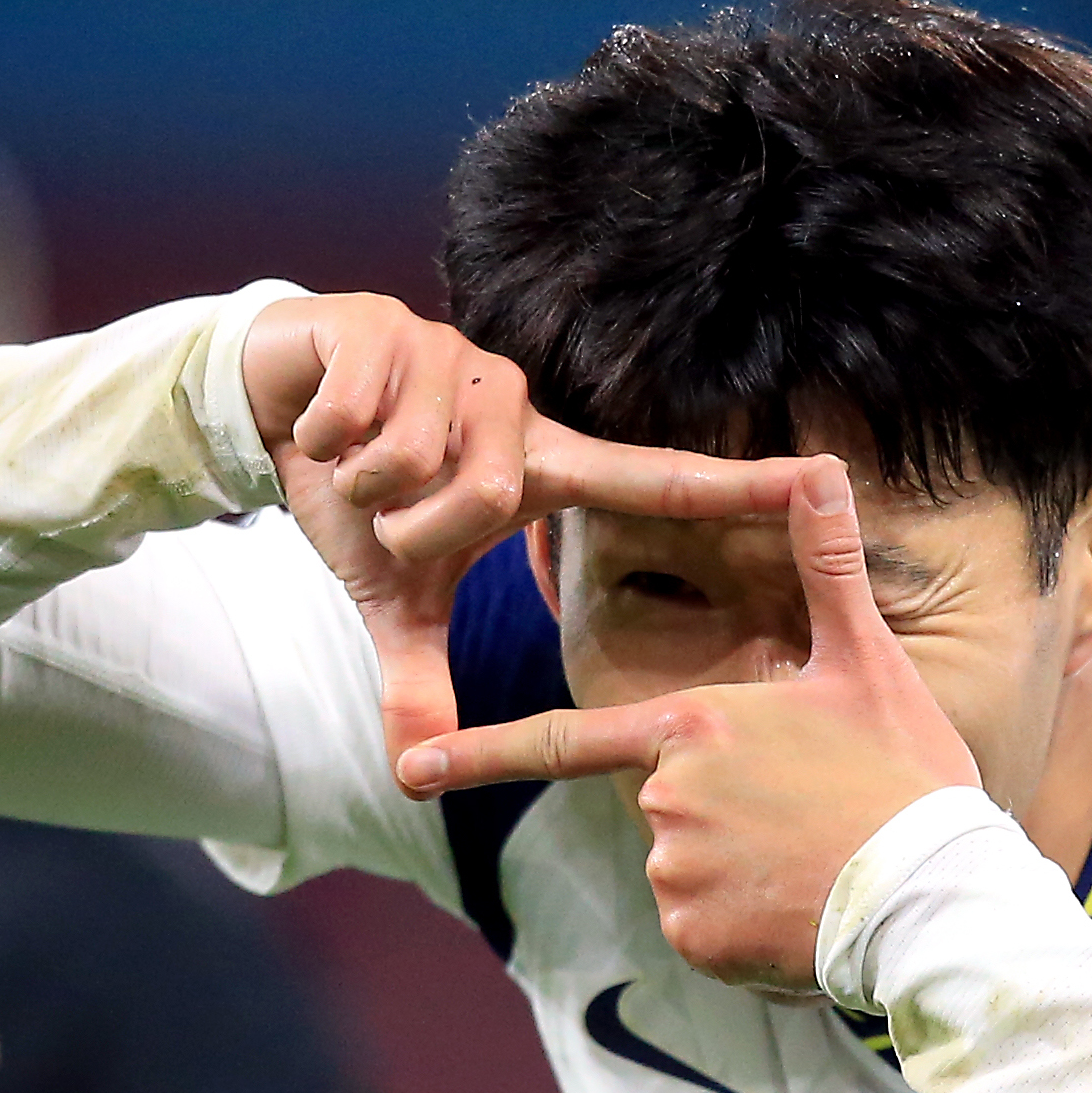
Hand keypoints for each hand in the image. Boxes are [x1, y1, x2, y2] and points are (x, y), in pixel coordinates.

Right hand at [243, 294, 833, 769]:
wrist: (271, 405)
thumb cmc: (359, 493)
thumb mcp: (394, 592)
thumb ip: (419, 674)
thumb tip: (413, 769)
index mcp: (540, 462)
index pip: (653, 478)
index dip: (736, 482)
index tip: (820, 478)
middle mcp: (517, 401)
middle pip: (481, 492)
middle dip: (412, 523)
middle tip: (387, 509)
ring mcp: (455, 355)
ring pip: (416, 457)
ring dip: (363, 480)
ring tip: (356, 462)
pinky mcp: (385, 323)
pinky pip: (358, 413)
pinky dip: (323, 436)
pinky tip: (321, 423)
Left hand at [400, 461, 981, 990]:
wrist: (938, 897)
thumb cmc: (904, 775)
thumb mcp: (866, 663)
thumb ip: (825, 567)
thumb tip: (822, 467)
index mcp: (689, 726)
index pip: (561, 739)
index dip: (479, 754)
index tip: (411, 768)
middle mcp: (663, 798)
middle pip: (661, 804)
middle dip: (719, 813)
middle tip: (804, 816)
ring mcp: (674, 873)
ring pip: (683, 868)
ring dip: (734, 870)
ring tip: (811, 862)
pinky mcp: (697, 939)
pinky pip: (702, 929)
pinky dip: (742, 925)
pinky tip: (799, 908)